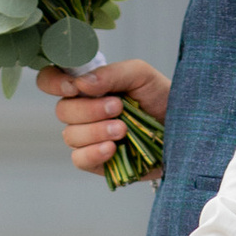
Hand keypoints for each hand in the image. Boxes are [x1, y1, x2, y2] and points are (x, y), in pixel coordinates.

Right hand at [39, 57, 168, 179]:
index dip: (54, 83)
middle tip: (118, 107)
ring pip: (71, 136)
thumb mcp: (141, 75)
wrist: (184, 129)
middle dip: (89, 110)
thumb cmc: (161, 98)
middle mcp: (82, 111)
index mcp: (87, 86)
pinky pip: (79, 159)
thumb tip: (82, 84)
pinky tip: (113, 149)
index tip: (75, 87)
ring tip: (123, 130)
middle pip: (62, 111)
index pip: (51, 80)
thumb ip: (112, 73)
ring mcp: (87, 138)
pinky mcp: (97, 162)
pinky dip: (94, 153)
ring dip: (96, 131)